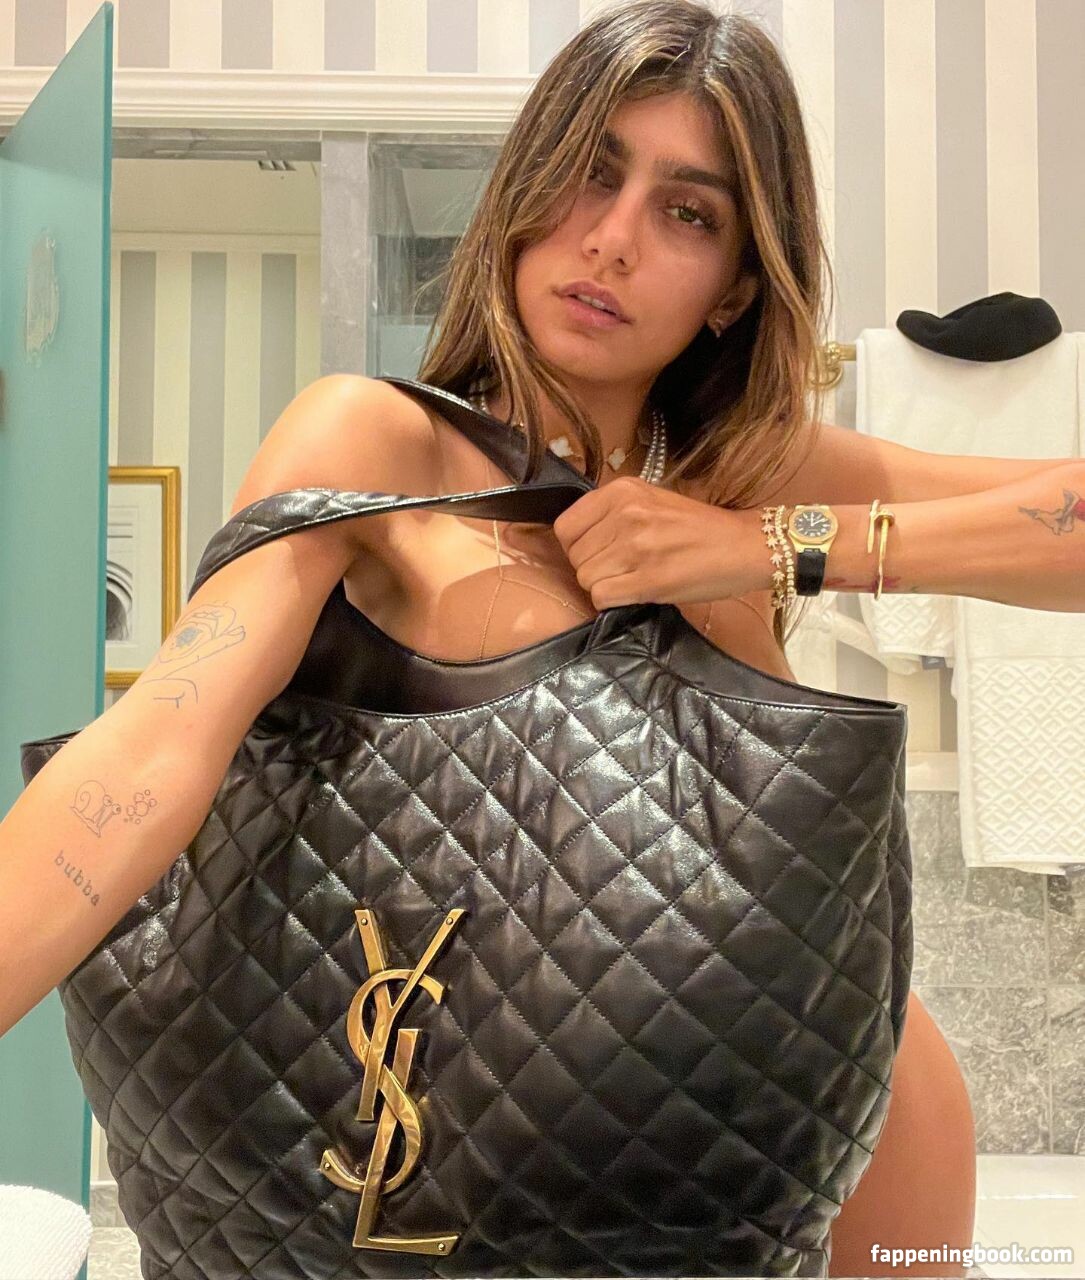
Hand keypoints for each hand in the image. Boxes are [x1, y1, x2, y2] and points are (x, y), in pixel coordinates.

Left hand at [551, 476, 769, 609]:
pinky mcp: (648, 579)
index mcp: (622, 490)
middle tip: (621, 569)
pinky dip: (613, 602)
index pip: (565, 527)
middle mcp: (625, 514)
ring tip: (632, 579)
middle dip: (592, 568)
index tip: (597, 553)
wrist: (744, 546)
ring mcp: (636, 546)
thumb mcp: (651, 501)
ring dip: (604, 586)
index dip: (576, 547)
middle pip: (574, 556)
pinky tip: (635, 593)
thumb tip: (576, 540)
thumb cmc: (699, 527)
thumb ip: (612, 513)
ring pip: (585, 578)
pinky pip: (602, 597)